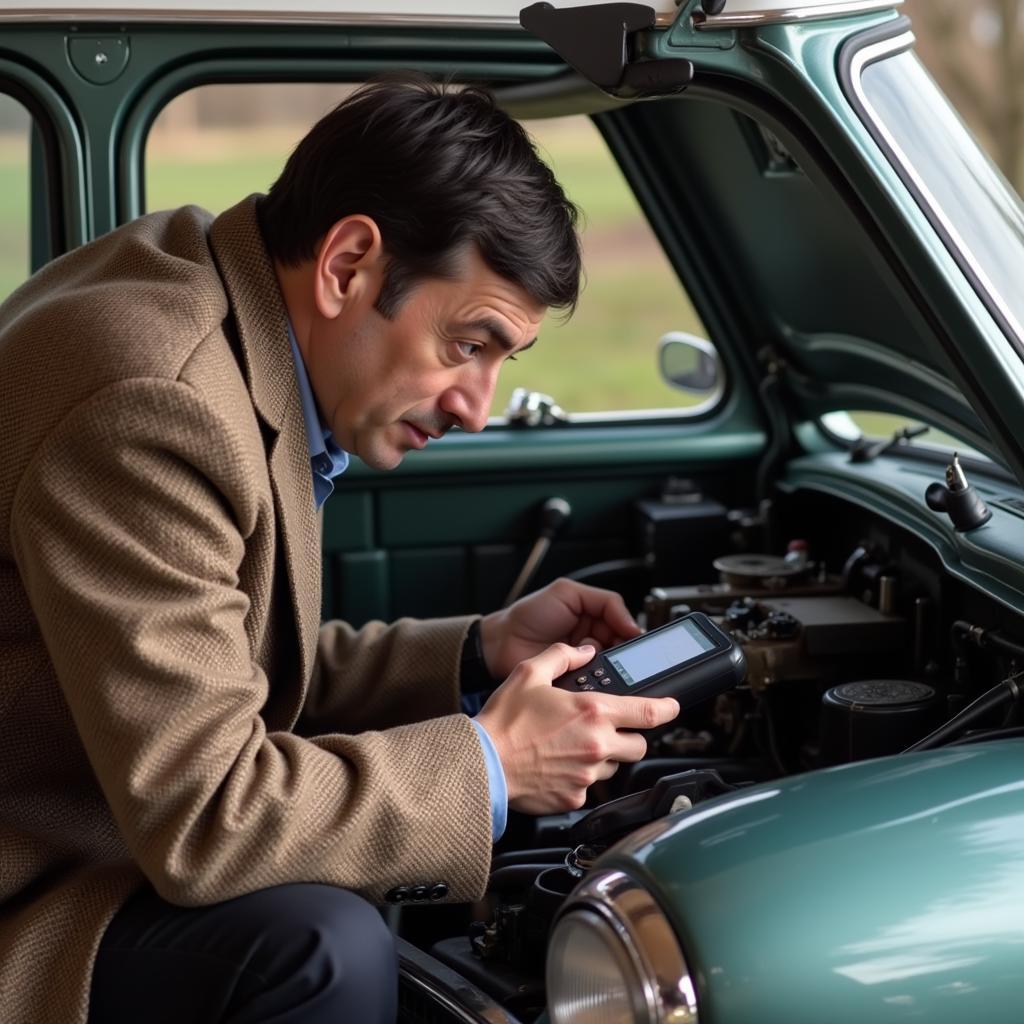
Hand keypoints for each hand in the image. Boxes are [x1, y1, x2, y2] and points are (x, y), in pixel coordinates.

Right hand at [475, 642, 679, 814]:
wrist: (482, 762)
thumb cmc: (503, 721)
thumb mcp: (530, 672)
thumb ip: (562, 655)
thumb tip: (583, 650)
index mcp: (592, 712)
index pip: (648, 712)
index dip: (667, 709)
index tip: (672, 706)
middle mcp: (597, 745)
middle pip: (639, 745)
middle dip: (631, 735)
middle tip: (610, 728)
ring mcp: (587, 774)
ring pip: (615, 766)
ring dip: (604, 755)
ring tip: (573, 745)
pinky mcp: (575, 798)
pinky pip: (589, 785)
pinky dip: (580, 775)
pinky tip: (558, 764)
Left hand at [478, 578, 641, 680]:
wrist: (501, 643)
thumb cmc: (529, 615)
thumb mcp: (567, 593)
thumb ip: (603, 601)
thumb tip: (631, 622)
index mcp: (594, 615)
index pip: (623, 623)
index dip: (631, 630)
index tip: (636, 638)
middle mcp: (592, 639)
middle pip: (621, 646)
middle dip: (622, 650)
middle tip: (618, 652)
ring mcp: (585, 661)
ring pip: (612, 666)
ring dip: (610, 665)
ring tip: (601, 661)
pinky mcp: (576, 680)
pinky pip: (597, 682)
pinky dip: (598, 680)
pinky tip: (593, 676)